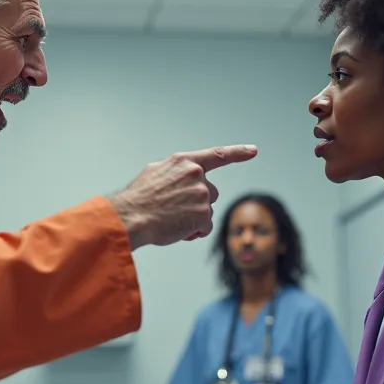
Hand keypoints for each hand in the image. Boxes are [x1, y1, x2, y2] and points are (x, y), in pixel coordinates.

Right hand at [109, 145, 257, 248]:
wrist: (130, 217)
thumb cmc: (138, 199)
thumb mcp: (155, 173)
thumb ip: (175, 172)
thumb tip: (181, 177)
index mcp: (183, 161)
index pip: (217, 155)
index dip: (238, 153)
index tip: (253, 151)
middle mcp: (196, 174)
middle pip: (211, 192)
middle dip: (199, 203)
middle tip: (176, 210)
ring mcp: (201, 194)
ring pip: (208, 210)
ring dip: (195, 218)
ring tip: (172, 220)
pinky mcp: (203, 213)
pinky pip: (206, 227)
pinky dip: (195, 232)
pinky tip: (178, 230)